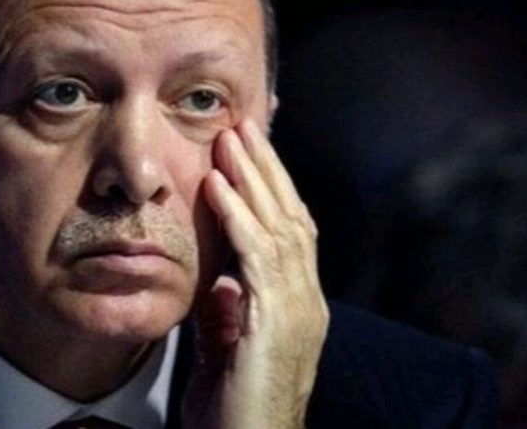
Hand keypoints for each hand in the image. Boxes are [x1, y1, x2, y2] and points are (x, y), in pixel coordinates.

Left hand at [182, 119, 328, 428]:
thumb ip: (229, 313)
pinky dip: (239, 215)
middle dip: (267, 169)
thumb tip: (222, 282)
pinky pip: (257, 255)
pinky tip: (219, 185)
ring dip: (253, 178)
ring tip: (231, 138)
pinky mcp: (276, 320)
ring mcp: (297, 309)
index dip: (272, 189)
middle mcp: (306, 300)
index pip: (290, 233)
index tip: (250, 153)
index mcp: (297, 305)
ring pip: (280, 226)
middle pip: (292, 218)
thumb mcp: (227, 350)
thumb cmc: (235, 408)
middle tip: (244, 125)